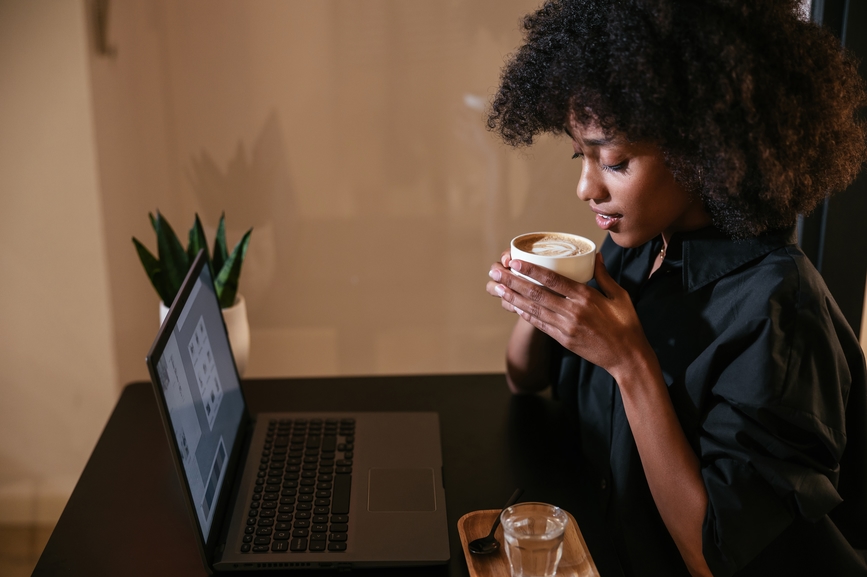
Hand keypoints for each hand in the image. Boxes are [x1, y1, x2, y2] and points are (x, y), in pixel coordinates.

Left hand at [487, 253, 653, 378]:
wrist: (627, 357)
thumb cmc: (626, 324)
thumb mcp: (619, 296)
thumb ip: (604, 276)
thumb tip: (596, 256)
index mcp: (586, 297)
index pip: (553, 280)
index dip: (532, 270)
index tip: (516, 262)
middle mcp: (572, 311)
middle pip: (537, 294)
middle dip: (514, 282)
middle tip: (496, 273)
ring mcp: (566, 327)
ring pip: (534, 309)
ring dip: (513, 298)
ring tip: (498, 288)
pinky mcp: (563, 339)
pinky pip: (540, 324)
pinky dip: (526, 315)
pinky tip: (514, 306)